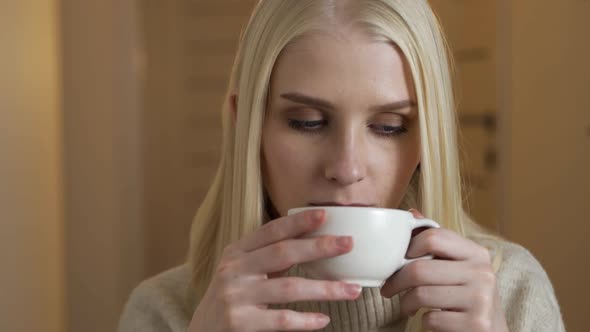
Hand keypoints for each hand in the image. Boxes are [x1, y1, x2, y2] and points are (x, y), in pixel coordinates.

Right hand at [188, 209, 361, 331]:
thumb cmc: (231, 298)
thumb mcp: (241, 271)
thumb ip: (267, 257)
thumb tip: (312, 240)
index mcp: (236, 252)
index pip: (271, 231)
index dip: (298, 222)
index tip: (325, 214)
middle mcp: (234, 270)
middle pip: (283, 253)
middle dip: (318, 247)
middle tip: (348, 243)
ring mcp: (236, 297)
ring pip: (289, 288)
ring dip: (325, 289)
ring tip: (352, 289)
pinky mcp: (241, 323)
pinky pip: (281, 320)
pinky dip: (305, 320)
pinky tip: (323, 320)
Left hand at [380, 210, 508, 331]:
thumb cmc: (467, 296)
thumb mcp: (458, 266)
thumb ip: (437, 242)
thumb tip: (412, 213)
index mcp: (477, 253)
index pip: (433, 237)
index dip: (408, 247)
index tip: (399, 259)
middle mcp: (482, 273)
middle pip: (419, 268)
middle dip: (396, 280)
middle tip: (387, 288)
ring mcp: (481, 300)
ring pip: (420, 294)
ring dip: (405, 302)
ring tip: (406, 305)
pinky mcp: (475, 324)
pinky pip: (430, 318)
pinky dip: (422, 320)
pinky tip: (428, 318)